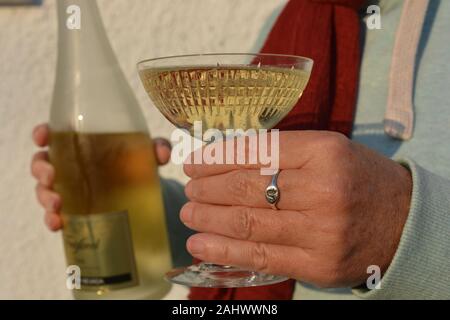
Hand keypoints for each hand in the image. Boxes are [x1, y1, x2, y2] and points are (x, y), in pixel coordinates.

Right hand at [31, 123, 171, 230]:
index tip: (43, 138)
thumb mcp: (147, 154)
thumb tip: (162, 152)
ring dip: (45, 197)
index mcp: (81, 145)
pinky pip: (55, 215)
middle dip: (41, 170)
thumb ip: (156, 148)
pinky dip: (52, 220)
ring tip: (56, 205)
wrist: (142, 195)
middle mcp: (69, 166)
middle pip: (43, 164)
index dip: (43, 134)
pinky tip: (58, 224)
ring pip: (45, 191)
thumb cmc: (137, 166)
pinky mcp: (73, 211)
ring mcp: (69, 190)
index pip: (54, 135)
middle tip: (51, 177)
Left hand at [181, 131, 411, 287]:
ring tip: (188, 212)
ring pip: (247, 223)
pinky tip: (200, 244)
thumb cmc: (358, 178)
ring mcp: (320, 232)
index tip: (195, 162)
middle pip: (246, 189)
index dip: (217, 158)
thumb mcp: (327, 150)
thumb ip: (281, 153)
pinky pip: (260, 256)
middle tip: (190, 187)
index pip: (255, 153)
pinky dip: (224, 251)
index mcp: (324, 153)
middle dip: (208, 188)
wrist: (403, 220)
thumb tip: (227, 159)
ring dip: (209, 218)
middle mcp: (322, 191)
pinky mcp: (317, 265)